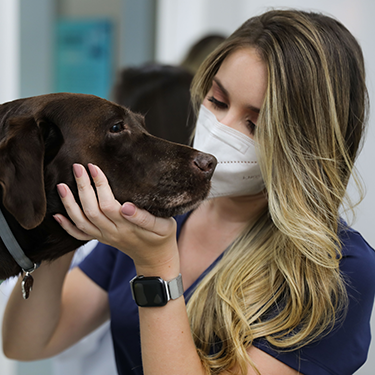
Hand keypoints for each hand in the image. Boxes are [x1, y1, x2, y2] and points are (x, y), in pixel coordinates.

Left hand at [54, 164, 178, 272]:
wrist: (155, 258)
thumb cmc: (162, 237)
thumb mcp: (163, 226)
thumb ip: (145, 218)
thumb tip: (125, 206)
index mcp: (128, 227)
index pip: (108, 204)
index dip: (99, 185)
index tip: (94, 167)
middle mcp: (113, 232)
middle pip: (91, 210)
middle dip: (82, 187)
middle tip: (77, 167)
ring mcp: (105, 237)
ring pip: (82, 222)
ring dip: (69, 204)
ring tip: (61, 186)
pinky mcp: (102, 239)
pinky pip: (81, 236)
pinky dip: (67, 226)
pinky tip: (57, 215)